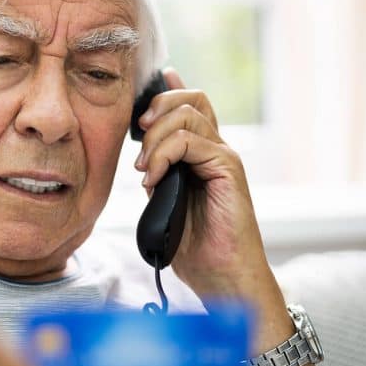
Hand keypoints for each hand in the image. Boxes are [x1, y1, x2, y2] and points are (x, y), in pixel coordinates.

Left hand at [134, 69, 290, 348]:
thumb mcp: (164, 202)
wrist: (222, 276)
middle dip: (155, 108)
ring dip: (154, 137)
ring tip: (143, 169)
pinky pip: (191, 142)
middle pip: (191, 99)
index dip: (168, 90)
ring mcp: (224, 157)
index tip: (144, 94)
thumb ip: (157, 173)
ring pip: (187, 115)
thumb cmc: (195, 248)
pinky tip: (152, 180)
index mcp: (202, 154)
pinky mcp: (229, 168)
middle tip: (136, 137)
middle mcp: (216, 149)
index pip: (190, 106)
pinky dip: (163, 155)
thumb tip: (140, 154)